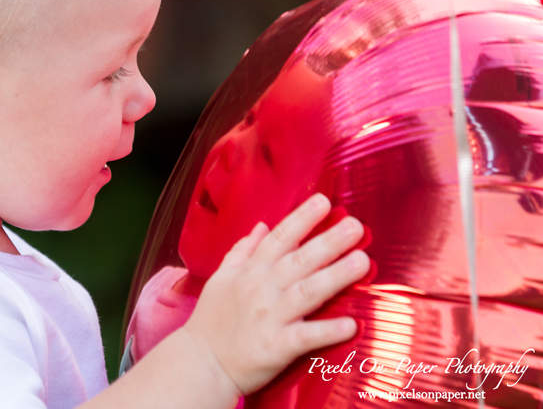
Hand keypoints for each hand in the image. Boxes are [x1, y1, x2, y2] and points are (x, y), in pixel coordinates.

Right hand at [181, 193, 369, 397]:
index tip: (324, 201)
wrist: (201, 363)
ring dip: (336, 276)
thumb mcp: (221, 277)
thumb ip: (243, 250)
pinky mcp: (277, 347)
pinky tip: (352, 324)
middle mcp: (262, 289)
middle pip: (300, 260)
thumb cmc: (212, 320)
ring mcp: (270, 317)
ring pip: (308, 291)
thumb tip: (262, 226)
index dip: (302, 218)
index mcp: (250, 271)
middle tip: (356, 226)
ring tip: (362, 261)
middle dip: (329, 241)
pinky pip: (307, 336)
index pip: (279, 238)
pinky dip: (328, 330)